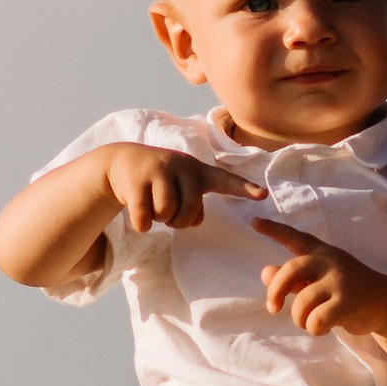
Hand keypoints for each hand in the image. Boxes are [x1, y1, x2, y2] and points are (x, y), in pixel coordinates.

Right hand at [104, 144, 266, 233]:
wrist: (123, 161)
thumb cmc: (161, 180)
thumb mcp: (181, 187)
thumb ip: (195, 204)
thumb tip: (196, 221)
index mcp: (199, 171)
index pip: (225, 181)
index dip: (245, 189)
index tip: (263, 195)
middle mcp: (182, 166)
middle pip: (189, 211)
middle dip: (178, 220)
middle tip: (168, 211)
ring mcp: (159, 170)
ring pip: (167, 214)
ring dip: (159, 219)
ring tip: (153, 204)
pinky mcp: (136, 180)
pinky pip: (145, 220)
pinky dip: (142, 224)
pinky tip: (137, 209)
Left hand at [254, 221, 386, 340]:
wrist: (386, 302)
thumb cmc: (348, 290)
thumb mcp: (321, 279)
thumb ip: (293, 277)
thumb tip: (264, 272)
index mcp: (321, 253)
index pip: (295, 238)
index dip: (274, 230)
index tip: (254, 222)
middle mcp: (329, 262)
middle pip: (290, 272)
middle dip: (275, 292)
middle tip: (273, 308)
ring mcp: (339, 281)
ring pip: (302, 304)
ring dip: (301, 320)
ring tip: (311, 322)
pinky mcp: (346, 302)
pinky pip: (316, 321)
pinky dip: (314, 329)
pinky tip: (323, 328)